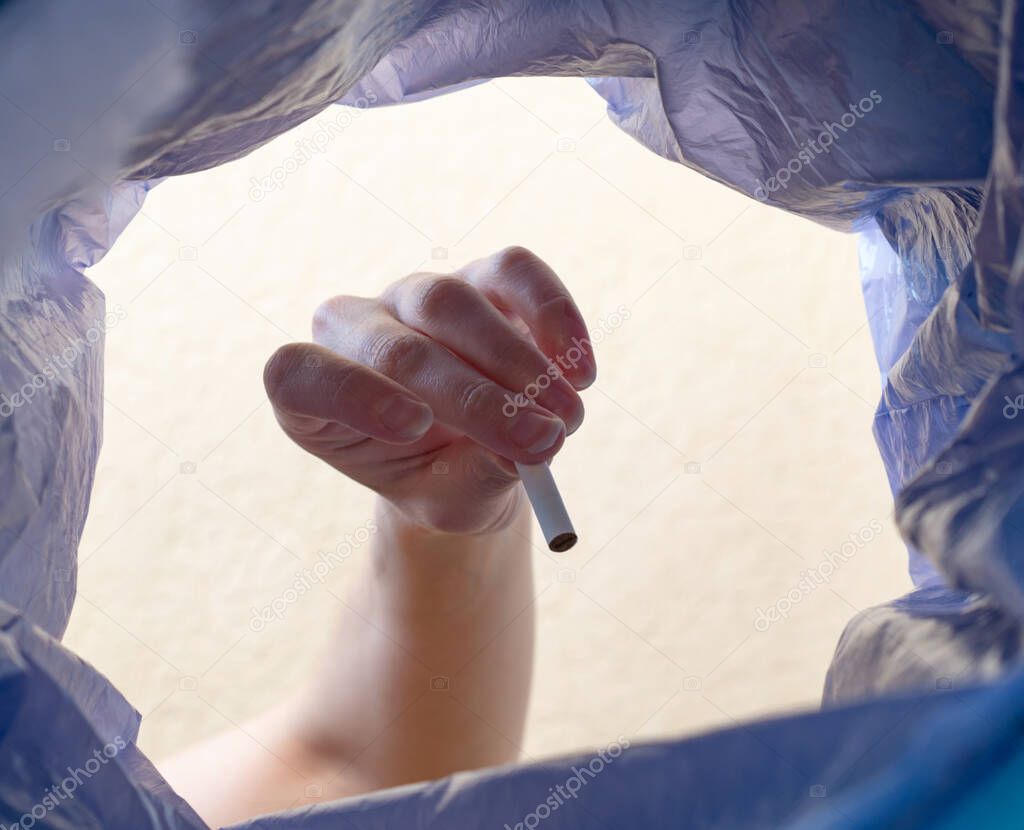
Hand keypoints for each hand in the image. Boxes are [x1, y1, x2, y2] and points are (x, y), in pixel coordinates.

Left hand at [263, 247, 595, 535]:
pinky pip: (509, 271)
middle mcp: (354, 333)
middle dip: (475, 397)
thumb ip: (473, 484)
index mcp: (314, 398)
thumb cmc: (441, 482)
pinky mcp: (477, 276)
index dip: (353, 394)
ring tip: (567, 420)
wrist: (474, 454)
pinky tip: (580, 367)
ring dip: (519, 364)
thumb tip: (524, 451)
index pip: (298, 375)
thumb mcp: (448, 504)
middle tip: (541, 441)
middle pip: (396, 346)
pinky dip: (552, 313)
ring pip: (450, 302)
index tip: (416, 429)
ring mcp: (414, 296)